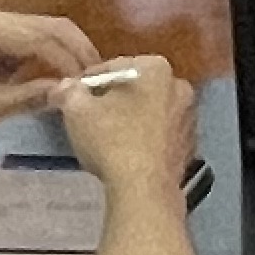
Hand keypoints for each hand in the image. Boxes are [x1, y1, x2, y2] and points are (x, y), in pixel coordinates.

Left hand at [0, 11, 100, 146]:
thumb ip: (30, 97)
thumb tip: (71, 92)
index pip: (44, 41)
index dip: (71, 63)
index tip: (89, 87)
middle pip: (54, 27)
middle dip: (79, 52)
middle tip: (98, 80)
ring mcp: (0, 24)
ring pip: (51, 29)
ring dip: (73, 51)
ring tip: (88, 78)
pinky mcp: (2, 34)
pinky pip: (40, 37)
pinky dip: (59, 53)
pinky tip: (69, 74)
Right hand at [57, 53, 191, 195]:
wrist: (145, 188)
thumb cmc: (112, 140)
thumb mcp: (77, 111)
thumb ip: (69, 92)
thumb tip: (65, 86)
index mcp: (156, 69)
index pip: (113, 67)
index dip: (88, 81)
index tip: (72, 94)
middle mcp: (180, 86)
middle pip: (136, 88)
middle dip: (112, 98)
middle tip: (88, 114)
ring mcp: (189, 117)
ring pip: (150, 111)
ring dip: (130, 118)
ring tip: (106, 135)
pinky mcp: (190, 145)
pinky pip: (160, 134)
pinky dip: (144, 137)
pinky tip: (126, 152)